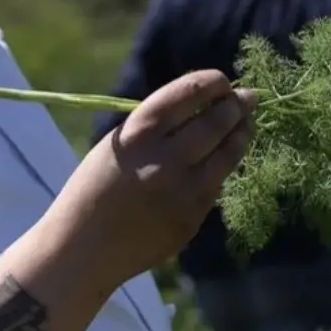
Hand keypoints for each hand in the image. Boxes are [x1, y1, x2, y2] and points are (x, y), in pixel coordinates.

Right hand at [59, 70, 255, 287]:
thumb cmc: (94, 188)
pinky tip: (227, 157)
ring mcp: (183, 191)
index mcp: (139, 133)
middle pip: (216, 121)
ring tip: (248, 122)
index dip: (212, 82)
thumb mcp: (118, 143)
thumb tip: (203, 104)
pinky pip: (217, 184)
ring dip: (242, 133)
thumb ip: (156, 124)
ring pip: (228, 153)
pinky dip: (225, 166)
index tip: (222, 80)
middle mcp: (165, 158)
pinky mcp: (193, 217)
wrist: (81, 249)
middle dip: (237, 104)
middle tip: (248, 96)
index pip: (187, 93)